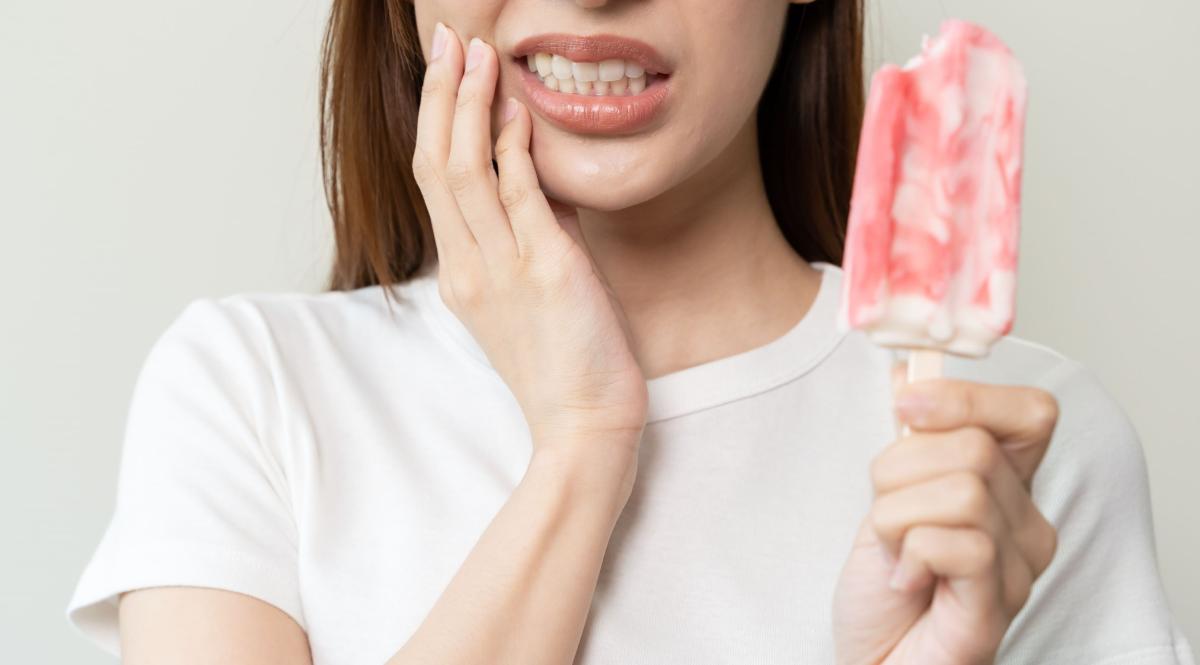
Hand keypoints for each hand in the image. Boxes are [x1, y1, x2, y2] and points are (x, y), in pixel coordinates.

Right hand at [411, 26, 647, 457]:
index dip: (433, 119)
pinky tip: (517, 110)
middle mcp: (470, 268)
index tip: (442, 70)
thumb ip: (527, 233)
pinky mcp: (547, 273)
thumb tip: (532, 174)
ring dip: (468, 107)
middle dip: (439, 96)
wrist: (584, 427)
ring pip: (465, 174)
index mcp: (460, 274)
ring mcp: (503, 271)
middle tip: (445, 40)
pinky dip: (515, 150)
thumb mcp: (531, 294)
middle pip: (435, 165)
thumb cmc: (565, 365)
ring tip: (474, 55)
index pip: (433, 180)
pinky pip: (521, 198)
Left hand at [832, 362, 1060, 664]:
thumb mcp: (891, 491)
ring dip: (896, 516)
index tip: (904, 407)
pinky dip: (909, 554)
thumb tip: (909, 370)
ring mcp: (1019, 566)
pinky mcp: (996, 603)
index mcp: (1008, 484)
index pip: (1031, 411)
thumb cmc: (885, 579)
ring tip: (895, 553)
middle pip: (972, 447)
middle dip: (899, 472)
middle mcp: (1027, 521)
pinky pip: (958, 543)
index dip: (967, 397)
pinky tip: (907, 579)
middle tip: (887, 516)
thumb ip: (913, 437)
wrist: (874, 651)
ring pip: (960, 490)